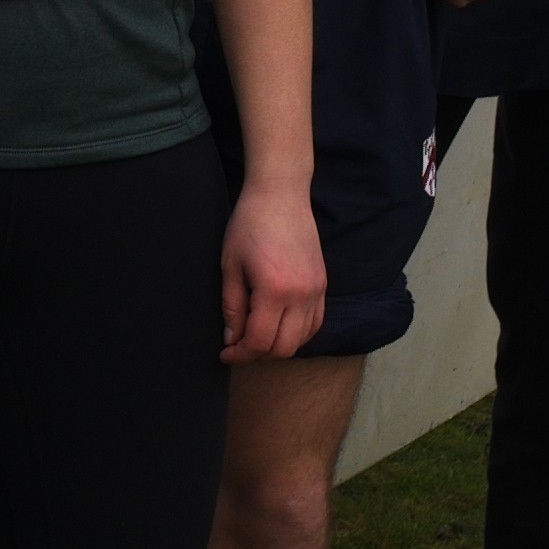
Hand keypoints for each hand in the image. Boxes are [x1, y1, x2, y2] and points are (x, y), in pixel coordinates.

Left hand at [220, 181, 332, 361]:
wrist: (281, 194)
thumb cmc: (249, 224)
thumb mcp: (230, 265)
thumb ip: (231, 306)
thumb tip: (231, 338)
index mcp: (275, 291)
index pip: (260, 342)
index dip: (240, 354)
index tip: (226, 353)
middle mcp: (302, 295)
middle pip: (284, 348)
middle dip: (258, 354)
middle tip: (238, 345)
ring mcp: (317, 290)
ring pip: (302, 339)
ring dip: (279, 345)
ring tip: (257, 335)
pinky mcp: (323, 284)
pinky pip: (316, 323)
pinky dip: (298, 333)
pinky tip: (279, 325)